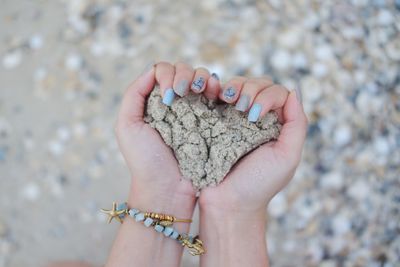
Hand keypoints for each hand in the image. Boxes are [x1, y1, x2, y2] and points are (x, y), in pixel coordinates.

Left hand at [114, 61, 219, 212]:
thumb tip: (154, 70)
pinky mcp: (212, 121)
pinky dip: (218, 88)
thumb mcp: (127, 125)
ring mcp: (195, 111)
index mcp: (155, 102)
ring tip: (204, 91)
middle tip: (183, 92)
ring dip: (204, 79)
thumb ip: (134, 94)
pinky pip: (217, 95)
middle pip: (184, 71)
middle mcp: (175, 103)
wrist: (169, 189)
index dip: (168, 74)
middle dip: (186, 74)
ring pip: (202, 79)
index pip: (163, 71)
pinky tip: (217, 94)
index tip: (170, 94)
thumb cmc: (145, 160)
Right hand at [199, 75, 307, 215]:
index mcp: (277, 125)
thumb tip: (294, 90)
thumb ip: (297, 125)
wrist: (226, 203)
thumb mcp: (287, 156)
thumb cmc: (259, 184)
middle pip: (258, 84)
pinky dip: (215, 89)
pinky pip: (216, 96)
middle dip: (250, 89)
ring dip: (234, 87)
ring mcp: (234, 118)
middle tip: (242, 109)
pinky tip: (214, 95)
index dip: (268, 96)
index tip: (255, 115)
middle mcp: (257, 118)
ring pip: (238, 86)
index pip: (278, 94)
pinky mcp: (214, 121)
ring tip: (227, 101)